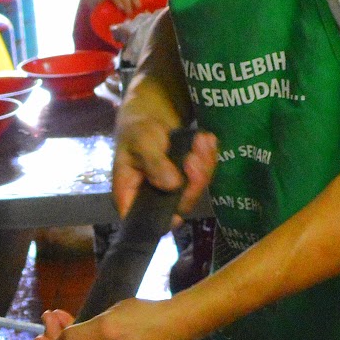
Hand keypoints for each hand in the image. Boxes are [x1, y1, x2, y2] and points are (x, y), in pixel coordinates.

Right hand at [113, 106, 217, 221]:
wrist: (150, 118)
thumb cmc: (137, 131)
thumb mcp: (141, 142)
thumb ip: (154, 163)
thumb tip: (172, 185)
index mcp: (131, 196)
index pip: (145, 220)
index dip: (165, 219)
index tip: (181, 203)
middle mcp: (153, 200)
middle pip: (179, 205)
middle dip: (192, 182)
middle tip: (193, 157)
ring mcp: (173, 192)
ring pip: (195, 191)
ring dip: (204, 166)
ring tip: (202, 141)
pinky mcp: (188, 181)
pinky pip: (204, 177)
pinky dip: (208, 158)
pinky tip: (206, 140)